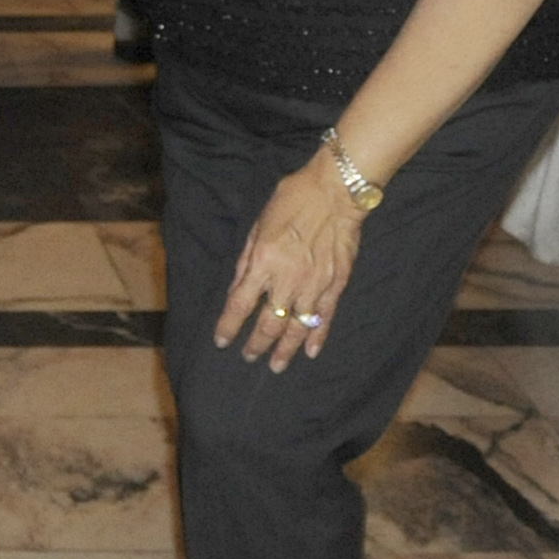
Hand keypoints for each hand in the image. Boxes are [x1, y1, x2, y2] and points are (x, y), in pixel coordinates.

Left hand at [215, 158, 364, 370]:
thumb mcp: (258, 226)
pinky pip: (325, 317)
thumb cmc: (292, 200)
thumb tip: (238, 288)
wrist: (335, 192)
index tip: (222, 341)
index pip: (240, 304)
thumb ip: (247, 260)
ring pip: (297, 327)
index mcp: (263, 262)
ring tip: (277, 365)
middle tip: (249, 357)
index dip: (229, 326)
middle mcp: (287, 279)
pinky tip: (310, 352)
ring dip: (285, 349)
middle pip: (268, 322)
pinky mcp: (336, 284)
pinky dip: (317, 337)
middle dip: (257, 344)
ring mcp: (314, 284)